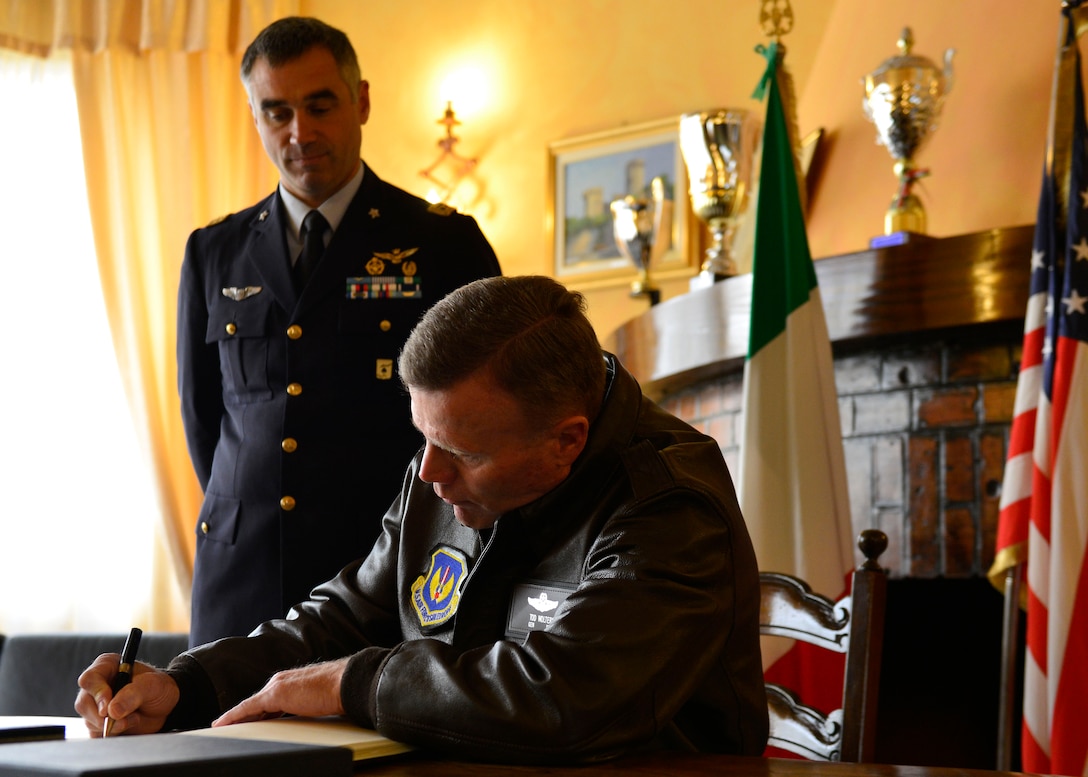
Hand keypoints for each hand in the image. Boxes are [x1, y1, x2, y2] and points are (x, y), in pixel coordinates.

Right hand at [74, 653, 179, 736]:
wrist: (164, 707)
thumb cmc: (158, 688)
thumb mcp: (152, 685)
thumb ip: (133, 694)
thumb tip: (112, 711)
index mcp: (107, 666)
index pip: (89, 679)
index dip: (97, 694)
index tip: (109, 708)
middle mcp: (96, 685)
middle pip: (84, 704)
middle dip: (105, 717)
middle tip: (128, 719)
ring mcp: (94, 705)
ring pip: (89, 721)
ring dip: (113, 726)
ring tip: (135, 717)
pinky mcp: (96, 723)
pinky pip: (95, 735)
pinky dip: (113, 734)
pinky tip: (128, 726)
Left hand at [213, 658, 347, 726]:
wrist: (343, 683)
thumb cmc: (338, 691)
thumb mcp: (319, 699)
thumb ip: (307, 704)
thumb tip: (309, 713)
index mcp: (291, 682)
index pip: (269, 701)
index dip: (257, 712)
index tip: (248, 721)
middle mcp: (280, 681)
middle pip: (257, 704)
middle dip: (244, 716)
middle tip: (230, 727)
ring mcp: (276, 687)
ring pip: (250, 706)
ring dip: (237, 717)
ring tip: (222, 727)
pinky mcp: (273, 695)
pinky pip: (246, 708)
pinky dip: (233, 716)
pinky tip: (222, 723)